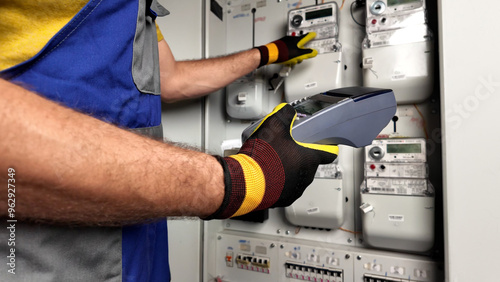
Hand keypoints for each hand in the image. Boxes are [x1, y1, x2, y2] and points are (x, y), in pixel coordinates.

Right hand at [206, 103, 337, 218]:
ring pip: (296, 177)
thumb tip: (287, 111)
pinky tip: (267, 174)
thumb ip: (285, 115)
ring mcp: (294, 189)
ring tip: (273, 161)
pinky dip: (278, 181)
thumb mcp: (274, 125)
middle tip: (286, 149)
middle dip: (299, 157)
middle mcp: (305, 177)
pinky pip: (284, 188)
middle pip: (309, 165)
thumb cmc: (263, 157)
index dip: (326, 148)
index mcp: (309, 159)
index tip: (325, 147)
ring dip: (288, 170)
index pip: (328, 154)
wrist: (246, 181)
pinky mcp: (282, 199)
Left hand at [256, 32, 317, 66]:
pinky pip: (288, 50)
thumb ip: (306, 53)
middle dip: (301, 52)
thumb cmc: (282, 52)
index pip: (306, 37)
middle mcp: (290, 40)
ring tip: (292, 61)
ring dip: (294, 55)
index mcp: (296, 40)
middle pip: (299, 45)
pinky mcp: (280, 46)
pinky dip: (289, 55)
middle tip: (300, 57)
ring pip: (293, 48)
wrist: (270, 54)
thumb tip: (314, 52)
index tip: (314, 34)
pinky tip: (287, 60)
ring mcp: (285, 43)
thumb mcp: (297, 54)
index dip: (311, 36)